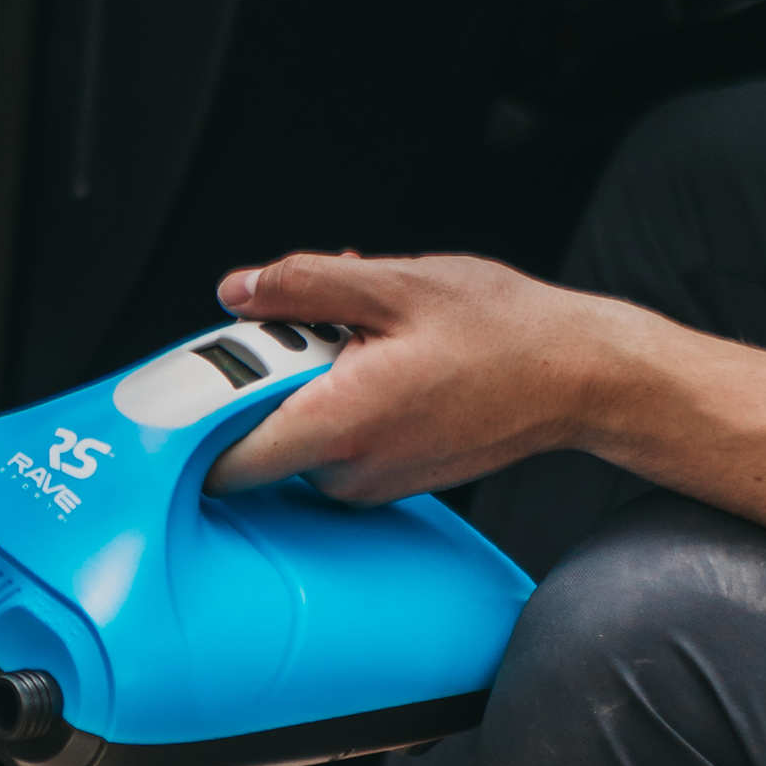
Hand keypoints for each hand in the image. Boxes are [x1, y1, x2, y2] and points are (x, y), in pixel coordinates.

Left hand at [209, 248, 765, 594]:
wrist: (582, 377)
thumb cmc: (507, 331)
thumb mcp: (399, 282)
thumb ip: (306, 284)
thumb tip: (237, 290)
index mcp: (342, 421)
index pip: (224, 456)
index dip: (192, 420)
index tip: (183, 382)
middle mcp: (347, 470)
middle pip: (251, 437)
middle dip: (255, 378)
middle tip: (294, 326)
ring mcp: (365, 484)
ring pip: (288, 435)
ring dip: (297, 384)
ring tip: (352, 338)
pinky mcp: (382, 481)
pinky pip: (325, 441)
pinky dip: (329, 399)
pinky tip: (372, 359)